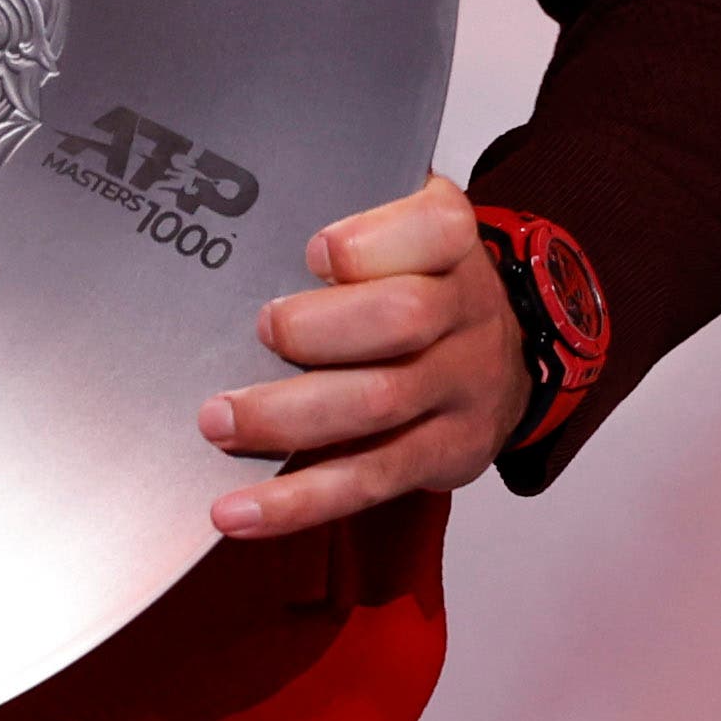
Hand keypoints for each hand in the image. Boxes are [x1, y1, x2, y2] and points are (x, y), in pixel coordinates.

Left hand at [198, 173, 534, 539]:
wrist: (501, 353)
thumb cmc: (421, 280)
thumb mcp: (401, 225)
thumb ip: (345, 209)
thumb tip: (239, 215)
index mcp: (452, 239)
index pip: (433, 230)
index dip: (371, 243)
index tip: (314, 252)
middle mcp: (468, 309)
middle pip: (403, 318)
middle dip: (318, 330)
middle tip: (259, 333)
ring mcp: (462, 386)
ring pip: (380, 405)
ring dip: (290, 418)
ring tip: (220, 422)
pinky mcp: (445, 453)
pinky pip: (370, 481)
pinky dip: (299, 501)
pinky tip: (240, 510)